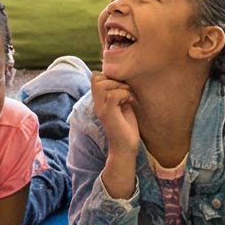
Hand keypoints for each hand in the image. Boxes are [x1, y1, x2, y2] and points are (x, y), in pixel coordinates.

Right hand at [90, 75, 140, 193]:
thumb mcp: (122, 104)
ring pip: (103, 84)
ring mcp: (101, 108)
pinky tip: (129, 102)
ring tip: (128, 97)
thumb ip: (119, 92)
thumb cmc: (126, 127)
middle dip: (114, 79)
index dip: (109, 76)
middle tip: (126, 91)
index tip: (122, 87)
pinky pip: (113, 95)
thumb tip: (123, 78)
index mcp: (100, 100)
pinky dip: (124, 94)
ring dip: (120, 86)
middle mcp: (97, 103)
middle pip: (96, 78)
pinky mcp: (108, 114)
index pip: (95, 77)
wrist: (126, 147)